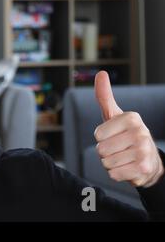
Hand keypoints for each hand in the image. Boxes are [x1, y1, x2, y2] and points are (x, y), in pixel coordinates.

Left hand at [94, 71, 163, 187]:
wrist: (148, 161)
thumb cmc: (125, 135)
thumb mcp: (114, 115)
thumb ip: (104, 96)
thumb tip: (101, 73)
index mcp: (131, 118)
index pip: (98, 134)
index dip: (101, 138)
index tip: (113, 135)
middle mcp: (140, 132)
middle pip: (101, 149)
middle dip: (104, 152)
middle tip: (118, 149)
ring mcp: (143, 151)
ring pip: (106, 162)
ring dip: (110, 163)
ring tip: (123, 157)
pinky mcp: (143, 169)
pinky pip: (113, 174)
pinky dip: (116, 173)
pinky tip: (127, 168)